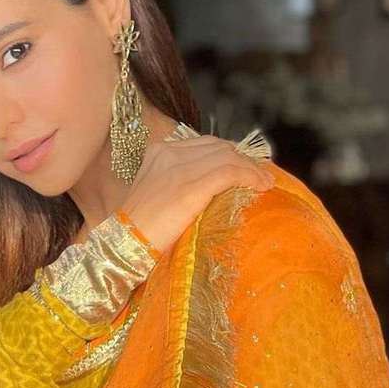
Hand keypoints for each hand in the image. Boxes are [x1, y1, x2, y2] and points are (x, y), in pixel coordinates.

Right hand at [121, 133, 274, 256]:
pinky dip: (250, 177)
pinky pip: (231, 172)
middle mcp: (169, 153)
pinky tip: (262, 186)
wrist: (124, 243)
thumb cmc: (137, 230)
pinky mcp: (192, 185)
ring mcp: (180, 167)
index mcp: (159, 152)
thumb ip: (178, 183)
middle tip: (259, 176)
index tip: (243, 168)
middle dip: (243, 160)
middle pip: (219, 146)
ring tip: (265, 183)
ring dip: (251, 169)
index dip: (228, 154)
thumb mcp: (156, 196)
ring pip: (228, 157)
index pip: (204, 144)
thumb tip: (211, 190)